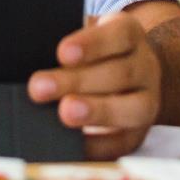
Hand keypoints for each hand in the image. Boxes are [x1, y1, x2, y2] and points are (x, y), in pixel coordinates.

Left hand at [27, 12, 162, 159]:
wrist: (127, 79)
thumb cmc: (91, 55)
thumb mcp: (83, 39)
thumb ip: (66, 47)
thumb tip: (32, 58)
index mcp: (129, 34)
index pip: (118, 34)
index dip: (92, 44)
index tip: (62, 52)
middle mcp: (144, 66)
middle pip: (119, 73)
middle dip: (77, 82)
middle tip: (39, 88)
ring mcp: (147, 100)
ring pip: (132, 107)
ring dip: (95, 112)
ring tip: (64, 113)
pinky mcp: (139, 133)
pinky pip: (125, 142)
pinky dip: (100, 145)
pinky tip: (75, 144)